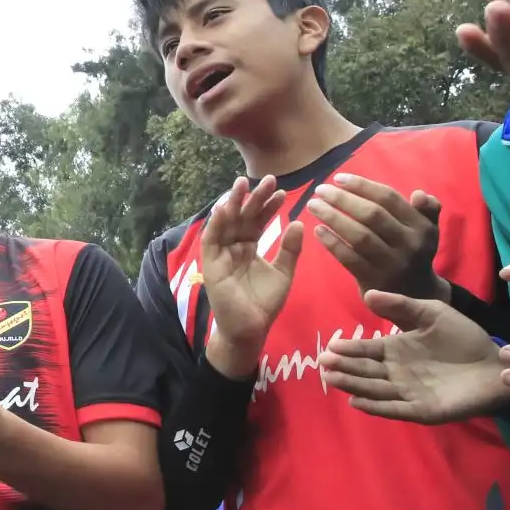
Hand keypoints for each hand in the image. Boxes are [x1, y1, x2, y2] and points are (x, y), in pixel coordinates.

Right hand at [200, 176, 304, 377]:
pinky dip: (216, 224)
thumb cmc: (264, 303)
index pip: (258, 221)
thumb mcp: (284, 273)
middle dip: (252, 198)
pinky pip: (212, 241)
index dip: (268, 206)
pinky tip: (224, 208)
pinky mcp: (211, 266)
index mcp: (249, 247)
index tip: (282, 191)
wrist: (250, 329)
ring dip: (232, 204)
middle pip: (242, 217)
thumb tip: (298, 222)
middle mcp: (233, 247)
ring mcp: (221, 255)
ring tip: (242, 184)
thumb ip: (290, 250)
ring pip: (226, 224)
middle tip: (266, 179)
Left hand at [306, 173, 445, 300]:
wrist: (416, 297)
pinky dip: (332, 243)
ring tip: (313, 206)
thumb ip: (428, 210)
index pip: (389, 199)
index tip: (338, 178)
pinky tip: (318, 230)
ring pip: (359, 236)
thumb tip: (418, 194)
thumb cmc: (414, 253)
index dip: (362, 186)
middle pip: (372, 215)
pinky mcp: (373, 280)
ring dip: (333, 217)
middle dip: (343, 199)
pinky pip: (349, 258)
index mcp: (422, 227)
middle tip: (320, 190)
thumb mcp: (429, 231)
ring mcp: (391, 264)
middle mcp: (409, 244)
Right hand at [320, 291, 508, 422]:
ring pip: (373, 389)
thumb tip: (367, 294)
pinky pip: (393, 409)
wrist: (496, 365)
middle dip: (344, 367)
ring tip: (334, 378)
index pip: (366, 349)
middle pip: (364, 370)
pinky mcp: (421, 410)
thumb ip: (402, 305)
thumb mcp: (433, 313)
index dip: (348, 348)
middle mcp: (396, 372)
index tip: (331, 346)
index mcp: (395, 349)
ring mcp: (407, 392)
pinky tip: (357, 402)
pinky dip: (375, 407)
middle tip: (324, 363)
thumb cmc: (463, 338)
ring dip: (353, 385)